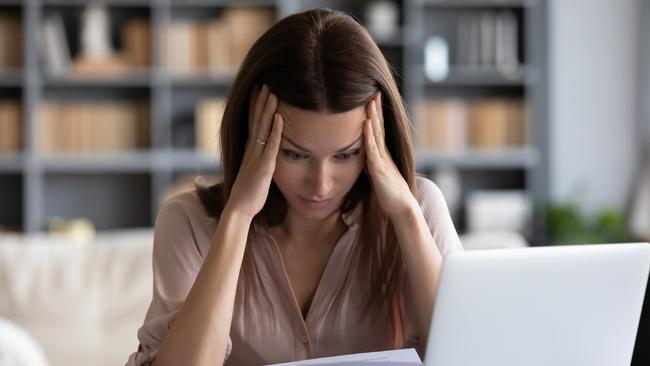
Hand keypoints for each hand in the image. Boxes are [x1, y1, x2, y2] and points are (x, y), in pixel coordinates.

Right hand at [225, 84, 282, 219]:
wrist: (239, 209)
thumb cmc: (248, 196)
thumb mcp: (254, 175)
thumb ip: (258, 164)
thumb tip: (264, 160)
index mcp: (249, 152)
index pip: (253, 124)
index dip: (255, 107)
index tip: (259, 92)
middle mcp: (251, 151)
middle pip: (256, 121)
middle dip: (260, 102)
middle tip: (264, 83)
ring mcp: (256, 157)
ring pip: (262, 128)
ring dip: (267, 110)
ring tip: (272, 92)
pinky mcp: (264, 166)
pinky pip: (271, 145)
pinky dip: (275, 131)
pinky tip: (279, 118)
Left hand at [363, 93, 416, 219]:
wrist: (401, 207)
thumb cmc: (389, 193)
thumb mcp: (377, 173)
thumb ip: (371, 163)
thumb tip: (363, 156)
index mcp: (382, 154)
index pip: (378, 129)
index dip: (375, 114)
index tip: (372, 98)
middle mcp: (383, 154)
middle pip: (379, 127)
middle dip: (376, 109)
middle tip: (374, 91)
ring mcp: (382, 160)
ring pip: (376, 135)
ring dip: (373, 117)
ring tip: (370, 101)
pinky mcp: (379, 169)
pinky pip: (373, 150)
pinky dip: (369, 136)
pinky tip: (366, 124)